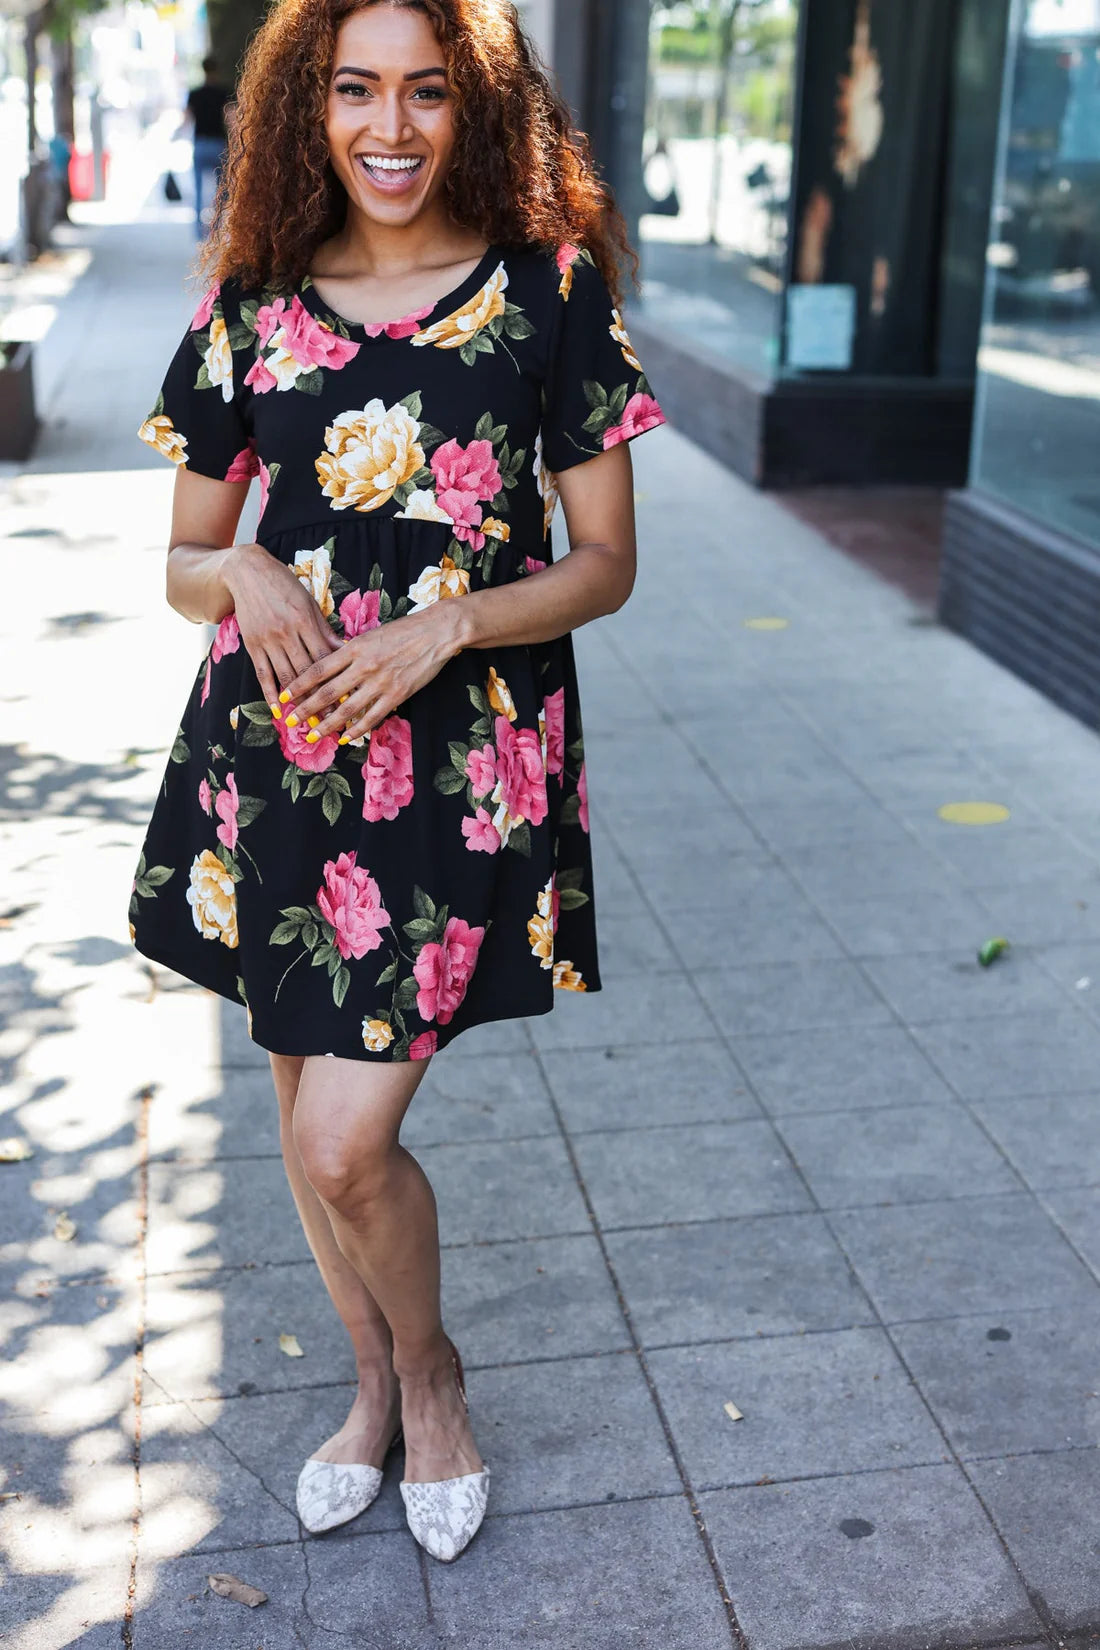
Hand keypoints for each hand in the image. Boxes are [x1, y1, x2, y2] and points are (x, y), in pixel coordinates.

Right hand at [223, 543, 342, 712]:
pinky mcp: (253, 644)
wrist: (247, 572)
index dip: (337, 681)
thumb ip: (324, 629)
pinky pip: (263, 674)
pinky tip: (279, 710)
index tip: (348, 699)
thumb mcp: (309, 602)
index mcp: (306, 621)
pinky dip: (271, 694)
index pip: (326, 658)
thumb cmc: (284, 585)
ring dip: (300, 702)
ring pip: (287, 677)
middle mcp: (287, 633)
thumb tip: (345, 649)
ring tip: (311, 721)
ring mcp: (268, 640)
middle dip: (322, 699)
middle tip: (334, 720)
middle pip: (309, 673)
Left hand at [280, 605, 460, 743]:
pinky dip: (357, 730)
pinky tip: (346, 738)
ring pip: (346, 709)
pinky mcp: (397, 695)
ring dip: (327, 725)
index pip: (319, 669)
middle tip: (290, 722)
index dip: (299, 685)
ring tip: (312, 736)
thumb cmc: (403, 631)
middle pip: (327, 692)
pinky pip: (372, 717)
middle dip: (305, 709)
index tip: (284, 696)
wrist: (435, 632)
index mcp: (354, 648)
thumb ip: (350, 651)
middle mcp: (363, 666)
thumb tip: (329, 665)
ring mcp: (380, 682)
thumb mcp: (370, 635)